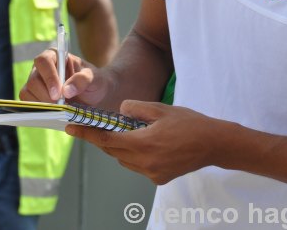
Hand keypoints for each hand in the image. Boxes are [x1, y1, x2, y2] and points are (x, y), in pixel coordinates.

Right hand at [19, 47, 110, 105]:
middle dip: (46, 96)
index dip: (49, 77)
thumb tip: (66, 91)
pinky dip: (38, 111)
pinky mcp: (34, 97)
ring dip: (42, 105)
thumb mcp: (94, 78)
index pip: (43, 61)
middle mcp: (42, 68)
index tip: (58, 93)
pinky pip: (28, 104)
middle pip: (33, 80)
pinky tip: (52, 114)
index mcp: (54, 56)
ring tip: (59, 111)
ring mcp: (36, 83)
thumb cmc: (93, 82)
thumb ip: (82, 80)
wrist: (94, 96)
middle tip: (61, 106)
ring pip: (27, 93)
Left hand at [65, 100, 231, 184]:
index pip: (106, 139)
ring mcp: (152, 173)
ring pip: (123, 160)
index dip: (87, 133)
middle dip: (99, 139)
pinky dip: (132, 155)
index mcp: (143, 143)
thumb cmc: (189, 123)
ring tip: (118, 132)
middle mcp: (145, 162)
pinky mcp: (159, 178)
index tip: (71, 128)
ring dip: (117, 147)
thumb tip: (119, 111)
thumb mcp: (160, 109)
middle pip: (112, 151)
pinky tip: (139, 143)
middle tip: (87, 127)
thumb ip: (135, 108)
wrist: (215, 144)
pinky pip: (136, 166)